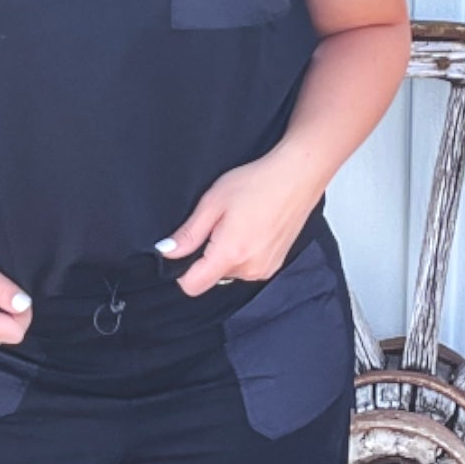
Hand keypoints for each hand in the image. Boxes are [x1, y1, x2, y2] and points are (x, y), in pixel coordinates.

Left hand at [157, 150, 323, 296]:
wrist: (297, 177)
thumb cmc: (258, 183)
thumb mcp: (213, 202)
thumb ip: (189, 233)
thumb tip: (166, 253)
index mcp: (230, 254)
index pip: (192, 286)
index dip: (181, 271)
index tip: (185, 249)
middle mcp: (249, 269)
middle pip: (211, 278)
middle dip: (207, 255)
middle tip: (219, 224)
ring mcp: (265, 270)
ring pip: (229, 273)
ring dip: (226, 254)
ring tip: (238, 224)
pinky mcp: (274, 266)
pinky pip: (246, 268)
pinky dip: (243, 254)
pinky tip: (251, 229)